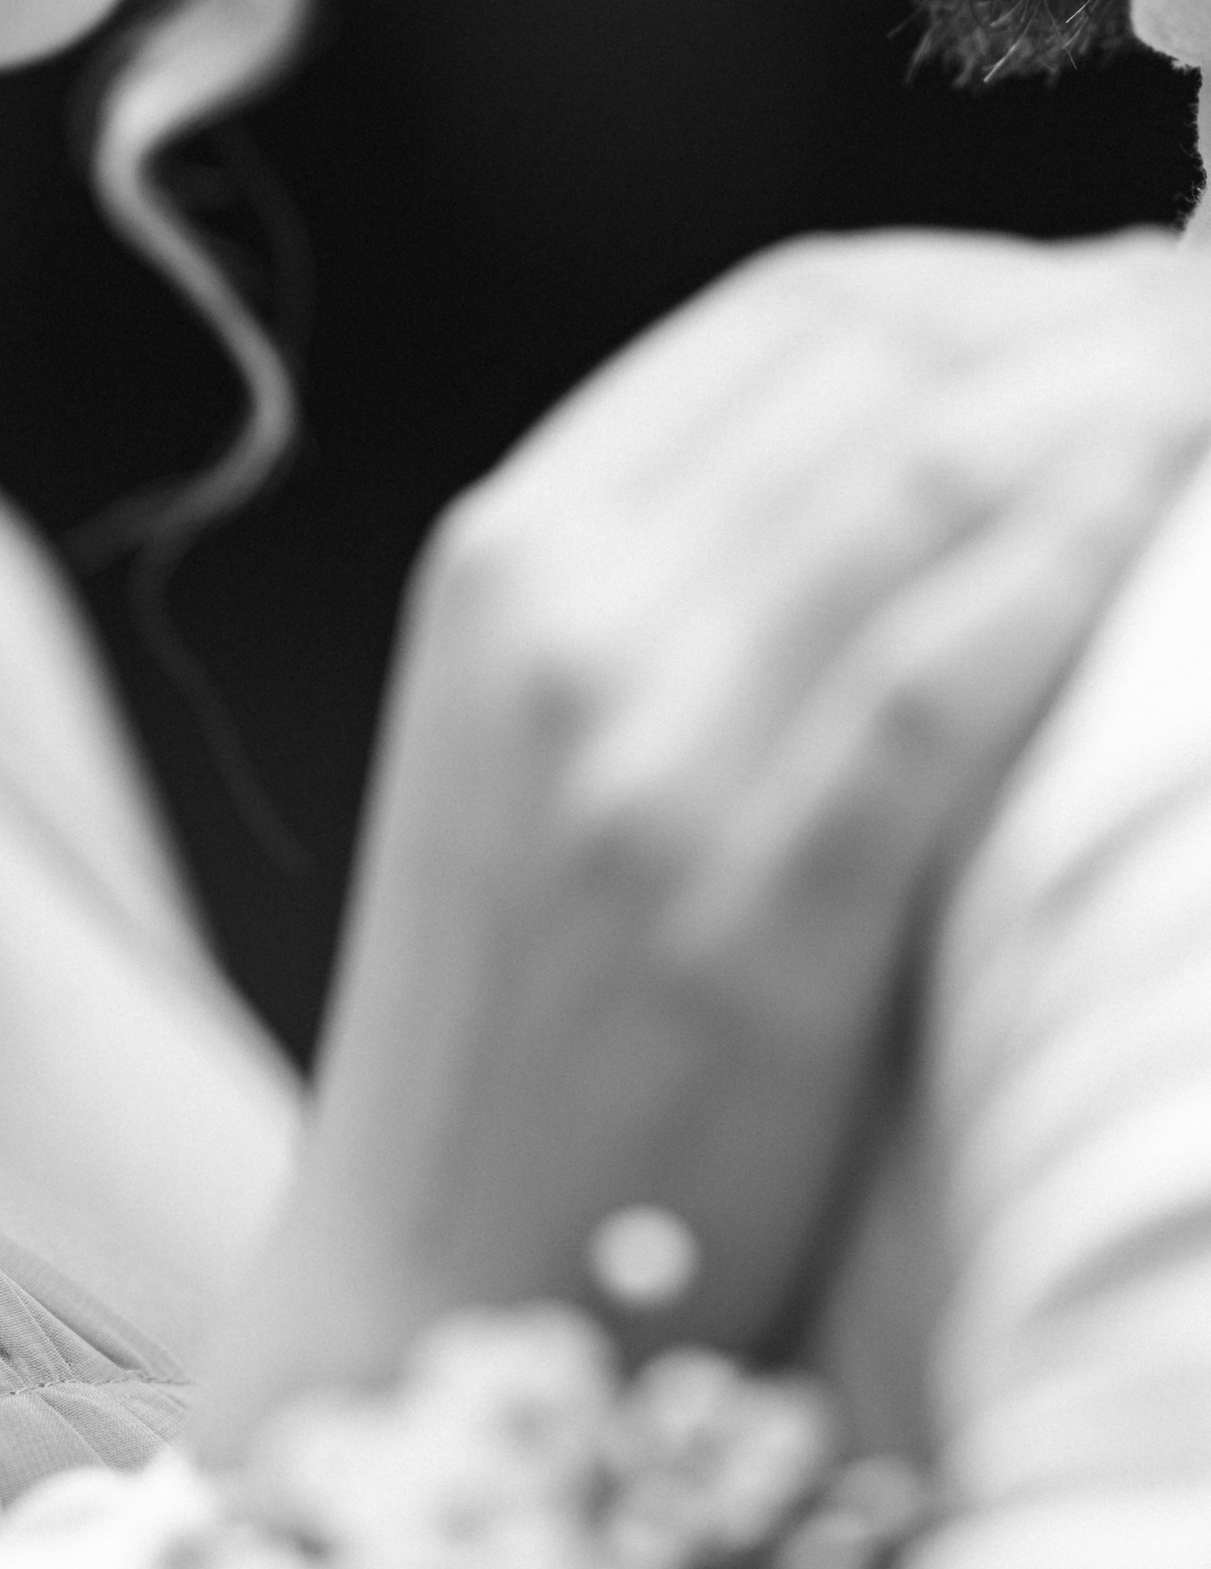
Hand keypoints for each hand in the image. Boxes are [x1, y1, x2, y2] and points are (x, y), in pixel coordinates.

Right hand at [198, 228, 1210, 1447]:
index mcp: (510, 558)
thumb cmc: (534, 1024)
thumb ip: (700, 581)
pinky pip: (941, 684)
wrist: (433, 1293)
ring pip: (926, 480)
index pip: (791, 311)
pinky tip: (1182, 509)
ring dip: (1131, 404)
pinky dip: (1085, 564)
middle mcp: (556, 623)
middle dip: (1099, 315)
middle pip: (877, 361)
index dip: (1006, 275)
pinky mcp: (737, 927)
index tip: (1146, 294)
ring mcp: (635, 771)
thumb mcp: (550, 743)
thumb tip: (971, 433)